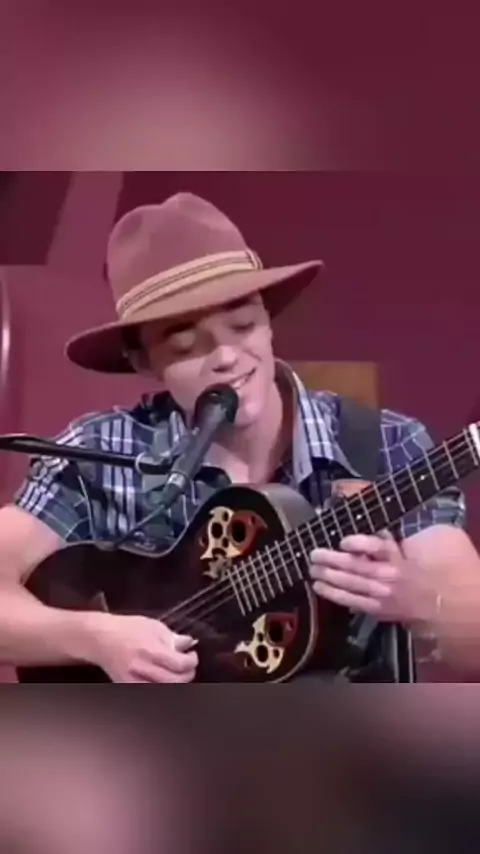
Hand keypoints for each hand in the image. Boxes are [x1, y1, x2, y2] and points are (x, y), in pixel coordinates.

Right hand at [87, 613, 198, 682]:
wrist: (101, 638)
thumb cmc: (127, 628)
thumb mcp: (153, 626)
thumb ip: (172, 637)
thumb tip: (188, 643)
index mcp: (150, 649)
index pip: (180, 664)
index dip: (192, 661)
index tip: (192, 656)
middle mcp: (142, 668)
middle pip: (175, 681)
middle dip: (187, 674)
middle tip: (188, 667)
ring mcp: (133, 680)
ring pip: (164, 690)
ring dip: (175, 683)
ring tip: (177, 673)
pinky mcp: (127, 687)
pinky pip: (149, 693)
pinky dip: (160, 688)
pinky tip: (163, 680)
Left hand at [309, 531, 429, 622]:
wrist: (438, 602)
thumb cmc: (422, 570)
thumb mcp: (412, 548)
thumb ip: (392, 541)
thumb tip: (375, 533)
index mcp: (399, 557)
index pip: (377, 547)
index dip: (359, 543)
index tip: (343, 541)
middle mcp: (390, 575)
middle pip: (357, 566)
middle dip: (332, 560)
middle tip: (314, 554)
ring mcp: (383, 595)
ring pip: (351, 585)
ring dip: (328, 577)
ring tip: (312, 570)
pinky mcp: (379, 610)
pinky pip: (353, 602)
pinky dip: (335, 595)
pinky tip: (320, 588)